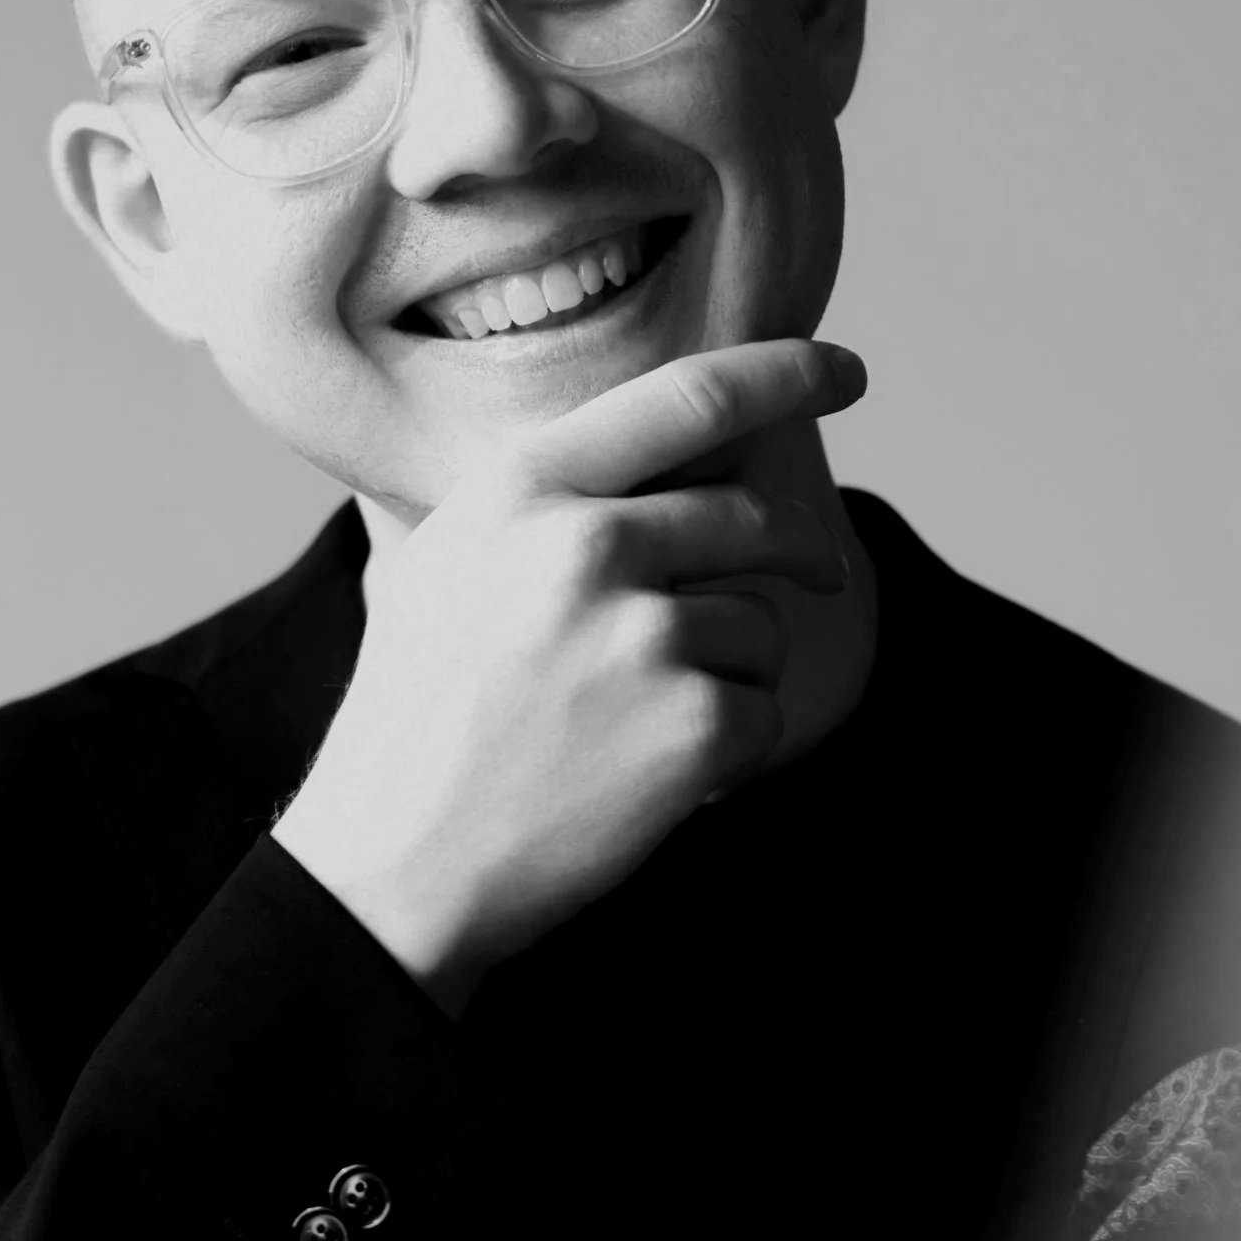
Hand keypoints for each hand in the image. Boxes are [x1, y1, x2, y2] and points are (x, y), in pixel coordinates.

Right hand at [274, 338, 867, 1010]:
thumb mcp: (438, 568)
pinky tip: (647, 779)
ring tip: (639, 725)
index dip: (785, 375)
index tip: (846, 373)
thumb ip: (533, 507)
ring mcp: (644, 635)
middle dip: (801, 551)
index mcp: (523, 488)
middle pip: (751, 519)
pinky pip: (763, 713)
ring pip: (761, 625)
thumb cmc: (414, 721)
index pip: (688, 398)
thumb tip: (639, 468)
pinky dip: (726, 752)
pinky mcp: (691, 726)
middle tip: (825, 572)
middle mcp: (586, 543)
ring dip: (731, 674)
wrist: (393, 867)